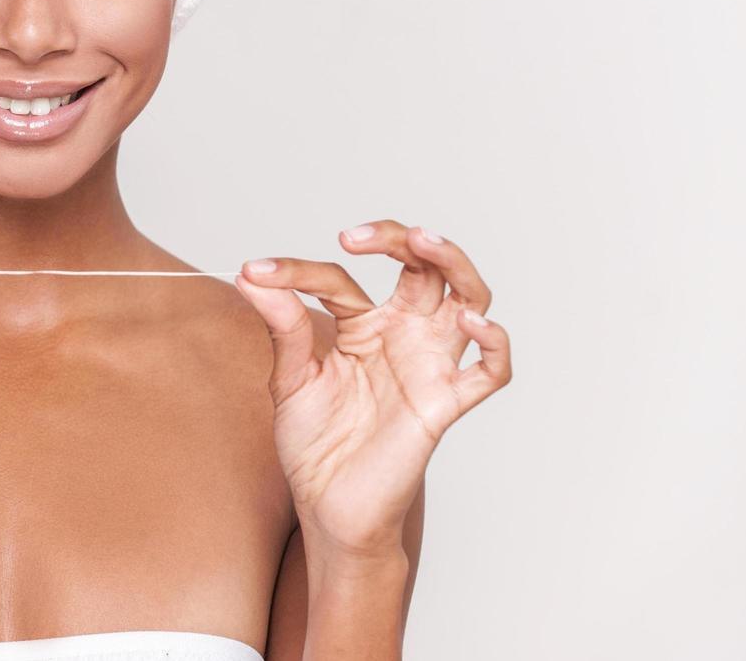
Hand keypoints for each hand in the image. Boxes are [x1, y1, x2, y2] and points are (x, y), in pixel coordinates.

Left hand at [234, 220, 511, 558]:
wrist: (329, 508)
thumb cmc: (315, 444)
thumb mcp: (290, 380)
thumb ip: (282, 328)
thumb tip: (252, 276)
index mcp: (362, 325)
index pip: (338, 279)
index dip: (295, 272)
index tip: (255, 272)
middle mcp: (402, 335)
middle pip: (424, 267)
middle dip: (400, 239)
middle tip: (358, 237)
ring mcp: (428, 364)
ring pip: (468, 298)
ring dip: (454, 264)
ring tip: (424, 241)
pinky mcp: (445, 403)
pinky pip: (490, 371)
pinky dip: (494, 344)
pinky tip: (472, 324)